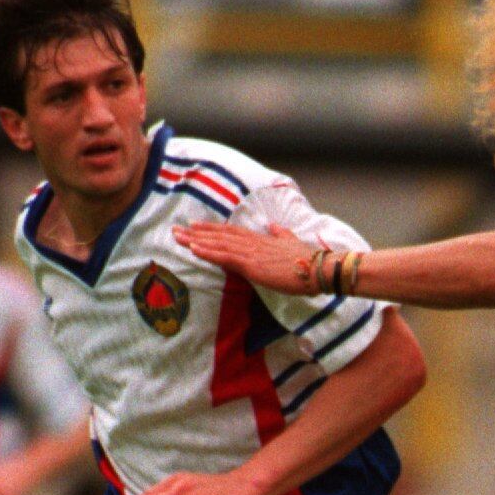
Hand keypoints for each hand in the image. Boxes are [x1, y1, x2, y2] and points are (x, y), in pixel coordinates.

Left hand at [175, 221, 321, 295]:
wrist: (319, 269)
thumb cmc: (308, 260)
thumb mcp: (292, 243)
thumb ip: (280, 233)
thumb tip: (273, 226)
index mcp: (261, 239)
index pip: (231, 231)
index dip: (211, 228)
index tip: (195, 225)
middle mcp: (253, 242)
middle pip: (219, 235)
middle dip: (196, 233)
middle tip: (175, 230)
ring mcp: (251, 253)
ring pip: (218, 244)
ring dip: (196, 240)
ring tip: (177, 237)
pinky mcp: (252, 265)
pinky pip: (225, 257)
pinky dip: (208, 252)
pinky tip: (194, 249)